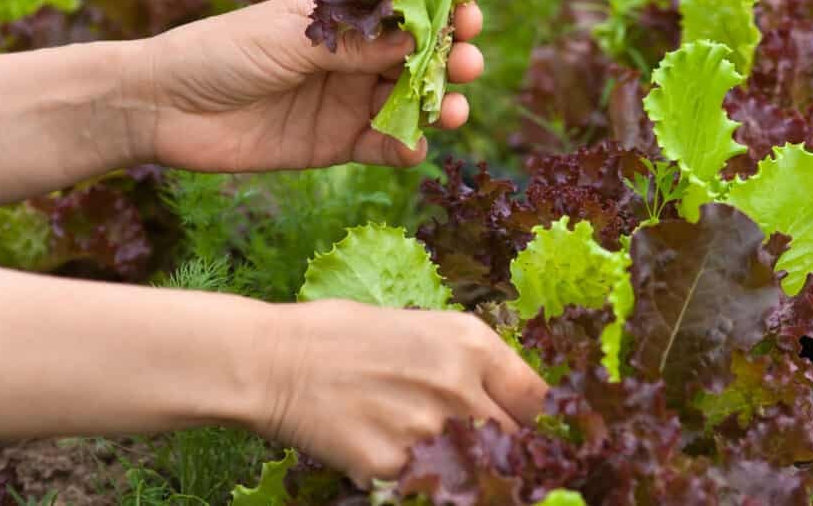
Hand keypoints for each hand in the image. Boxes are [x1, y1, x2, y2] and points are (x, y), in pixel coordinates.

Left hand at [136, 0, 483, 170]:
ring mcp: (349, 101)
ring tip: (451, 111)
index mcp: (344, 17)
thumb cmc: (221, 52)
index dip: (442, 11)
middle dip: (451, 59)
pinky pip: (385, 146)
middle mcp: (354, 57)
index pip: (406, 10)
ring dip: (438, 106)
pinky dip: (406, 148)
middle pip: (420, 58)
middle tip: (468, 64)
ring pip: (410, 103)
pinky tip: (413, 147)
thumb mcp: (290, 39)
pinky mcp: (338, 144)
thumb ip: (355, 45)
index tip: (469, 14)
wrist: (164, 108)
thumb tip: (420, 37)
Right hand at [252, 300, 546, 485]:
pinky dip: (415, 481)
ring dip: (460, 468)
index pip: (537, 398)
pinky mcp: (395, 468)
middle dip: (500, 449)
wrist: (275, 360)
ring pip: (474, 472)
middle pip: (515, 442)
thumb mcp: (420, 327)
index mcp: (471, 344)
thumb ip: (468, 361)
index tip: (521, 428)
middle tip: (473, 448)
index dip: (531, 418)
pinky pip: (426, 486)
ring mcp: (430, 431)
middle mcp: (461, 386)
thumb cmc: (341, 335)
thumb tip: (498, 397)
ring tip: (423, 447)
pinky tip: (388, 459)